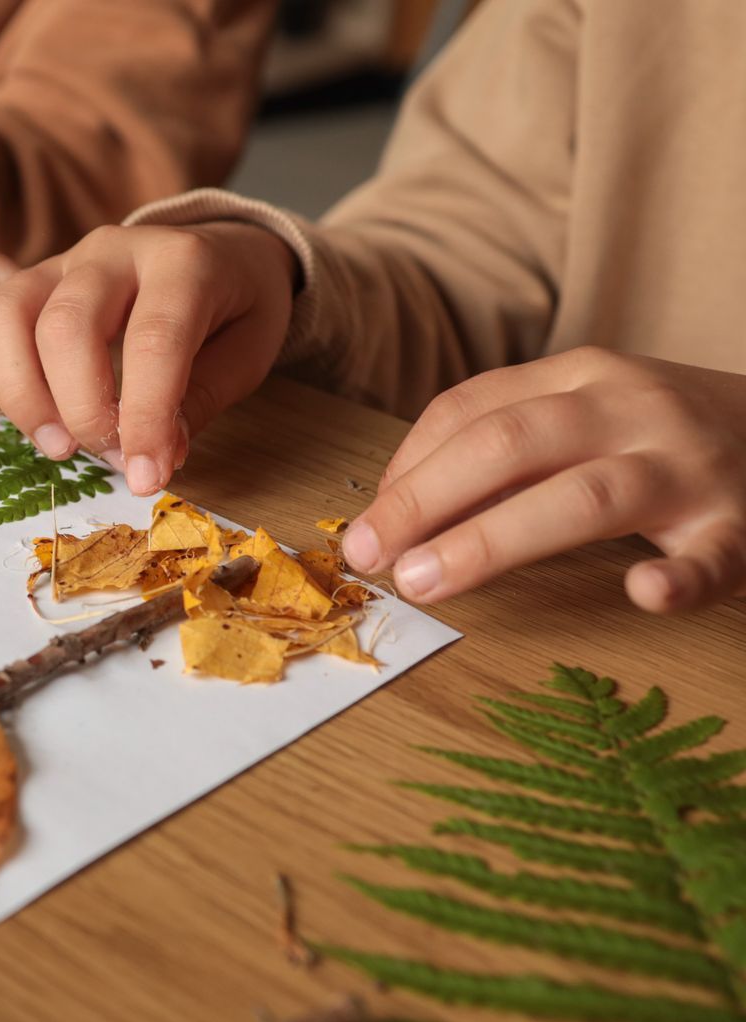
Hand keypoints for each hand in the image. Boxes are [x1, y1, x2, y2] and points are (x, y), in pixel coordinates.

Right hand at [0, 223, 296, 495]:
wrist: (226, 252)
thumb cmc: (236, 310)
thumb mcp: (247, 355)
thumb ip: (197, 402)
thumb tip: (148, 455)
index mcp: (183, 264)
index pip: (151, 343)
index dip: (144, 420)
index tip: (145, 478)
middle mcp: (113, 252)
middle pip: (66, 326)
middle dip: (80, 409)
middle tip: (107, 458)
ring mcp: (64, 260)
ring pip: (10, 312)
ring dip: (21, 389)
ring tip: (56, 444)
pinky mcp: (31, 273)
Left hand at [344, 349, 745, 612]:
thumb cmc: (665, 435)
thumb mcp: (587, 413)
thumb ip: (506, 447)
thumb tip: (401, 507)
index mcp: (582, 376)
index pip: (471, 410)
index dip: (406, 469)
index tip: (366, 525)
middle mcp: (632, 409)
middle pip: (509, 445)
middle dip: (424, 501)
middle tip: (370, 556)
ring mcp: (691, 466)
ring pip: (586, 496)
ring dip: (494, 540)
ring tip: (429, 581)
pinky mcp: (743, 525)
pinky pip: (710, 555)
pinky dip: (678, 578)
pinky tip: (642, 593)